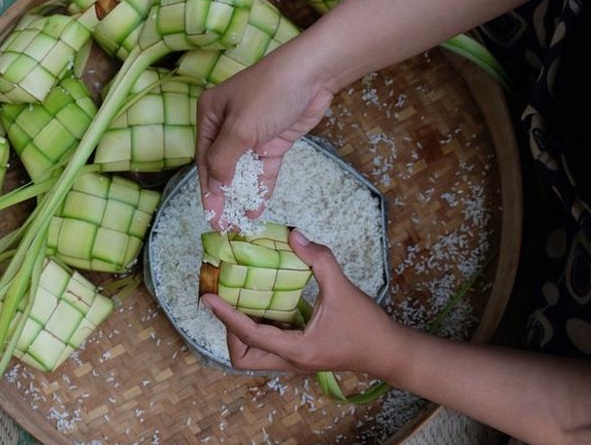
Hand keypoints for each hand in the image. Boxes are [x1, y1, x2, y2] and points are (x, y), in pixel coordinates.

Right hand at [196, 38, 335, 229]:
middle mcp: (227, 126)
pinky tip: (257, 209)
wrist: (314, 73)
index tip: (210, 216)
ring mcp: (252, 134)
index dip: (208, 191)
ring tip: (240, 223)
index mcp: (210, 116)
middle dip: (224, 197)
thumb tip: (214, 188)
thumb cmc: (270, 92)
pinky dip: (261, 189)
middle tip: (224, 226)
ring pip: (244, 172)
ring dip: (242, 196)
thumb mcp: (240, 128)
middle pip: (223, 168)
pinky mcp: (273, 140)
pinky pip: (263, 170)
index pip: (205, 160)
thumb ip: (224, 161)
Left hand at [201, 230, 401, 374]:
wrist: (389, 352)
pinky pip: (269, 346)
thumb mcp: (343, 289)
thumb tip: (294, 235)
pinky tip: (265, 303)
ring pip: (254, 354)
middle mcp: (290, 361)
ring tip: (242, 299)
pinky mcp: (300, 355)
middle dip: (230, 331)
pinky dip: (260, 327)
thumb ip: (319, 260)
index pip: (249, 335)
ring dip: (243, 330)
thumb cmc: (367, 326)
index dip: (225, 315)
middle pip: (243, 357)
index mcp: (296, 350)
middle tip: (229, 302)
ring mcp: (294, 361)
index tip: (207, 298)